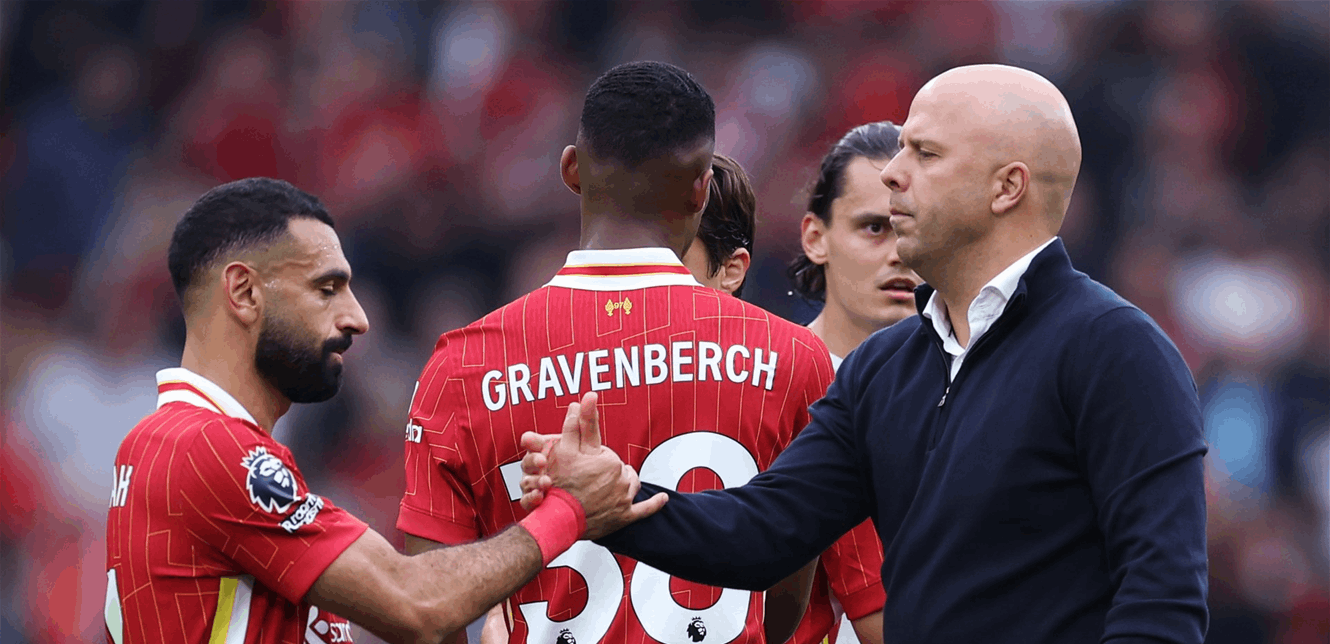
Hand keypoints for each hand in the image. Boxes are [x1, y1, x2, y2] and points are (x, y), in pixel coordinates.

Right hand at [520, 392, 666, 538]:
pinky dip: (655, 504)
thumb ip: (576, 424)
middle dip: (606, 472)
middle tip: (587, 481)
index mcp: (610, 460)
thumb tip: (586, 397)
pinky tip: (663, 499)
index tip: (581, 468)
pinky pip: (646, 509)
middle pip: (619, 469)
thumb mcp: (564, 451)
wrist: (559, 520)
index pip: (607, 454)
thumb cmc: (560, 484)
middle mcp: (622, 479)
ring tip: (607, 489)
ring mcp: (624, 499)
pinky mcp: (625, 517)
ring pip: (630, 485)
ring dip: (623, 485)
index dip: (593, 461)